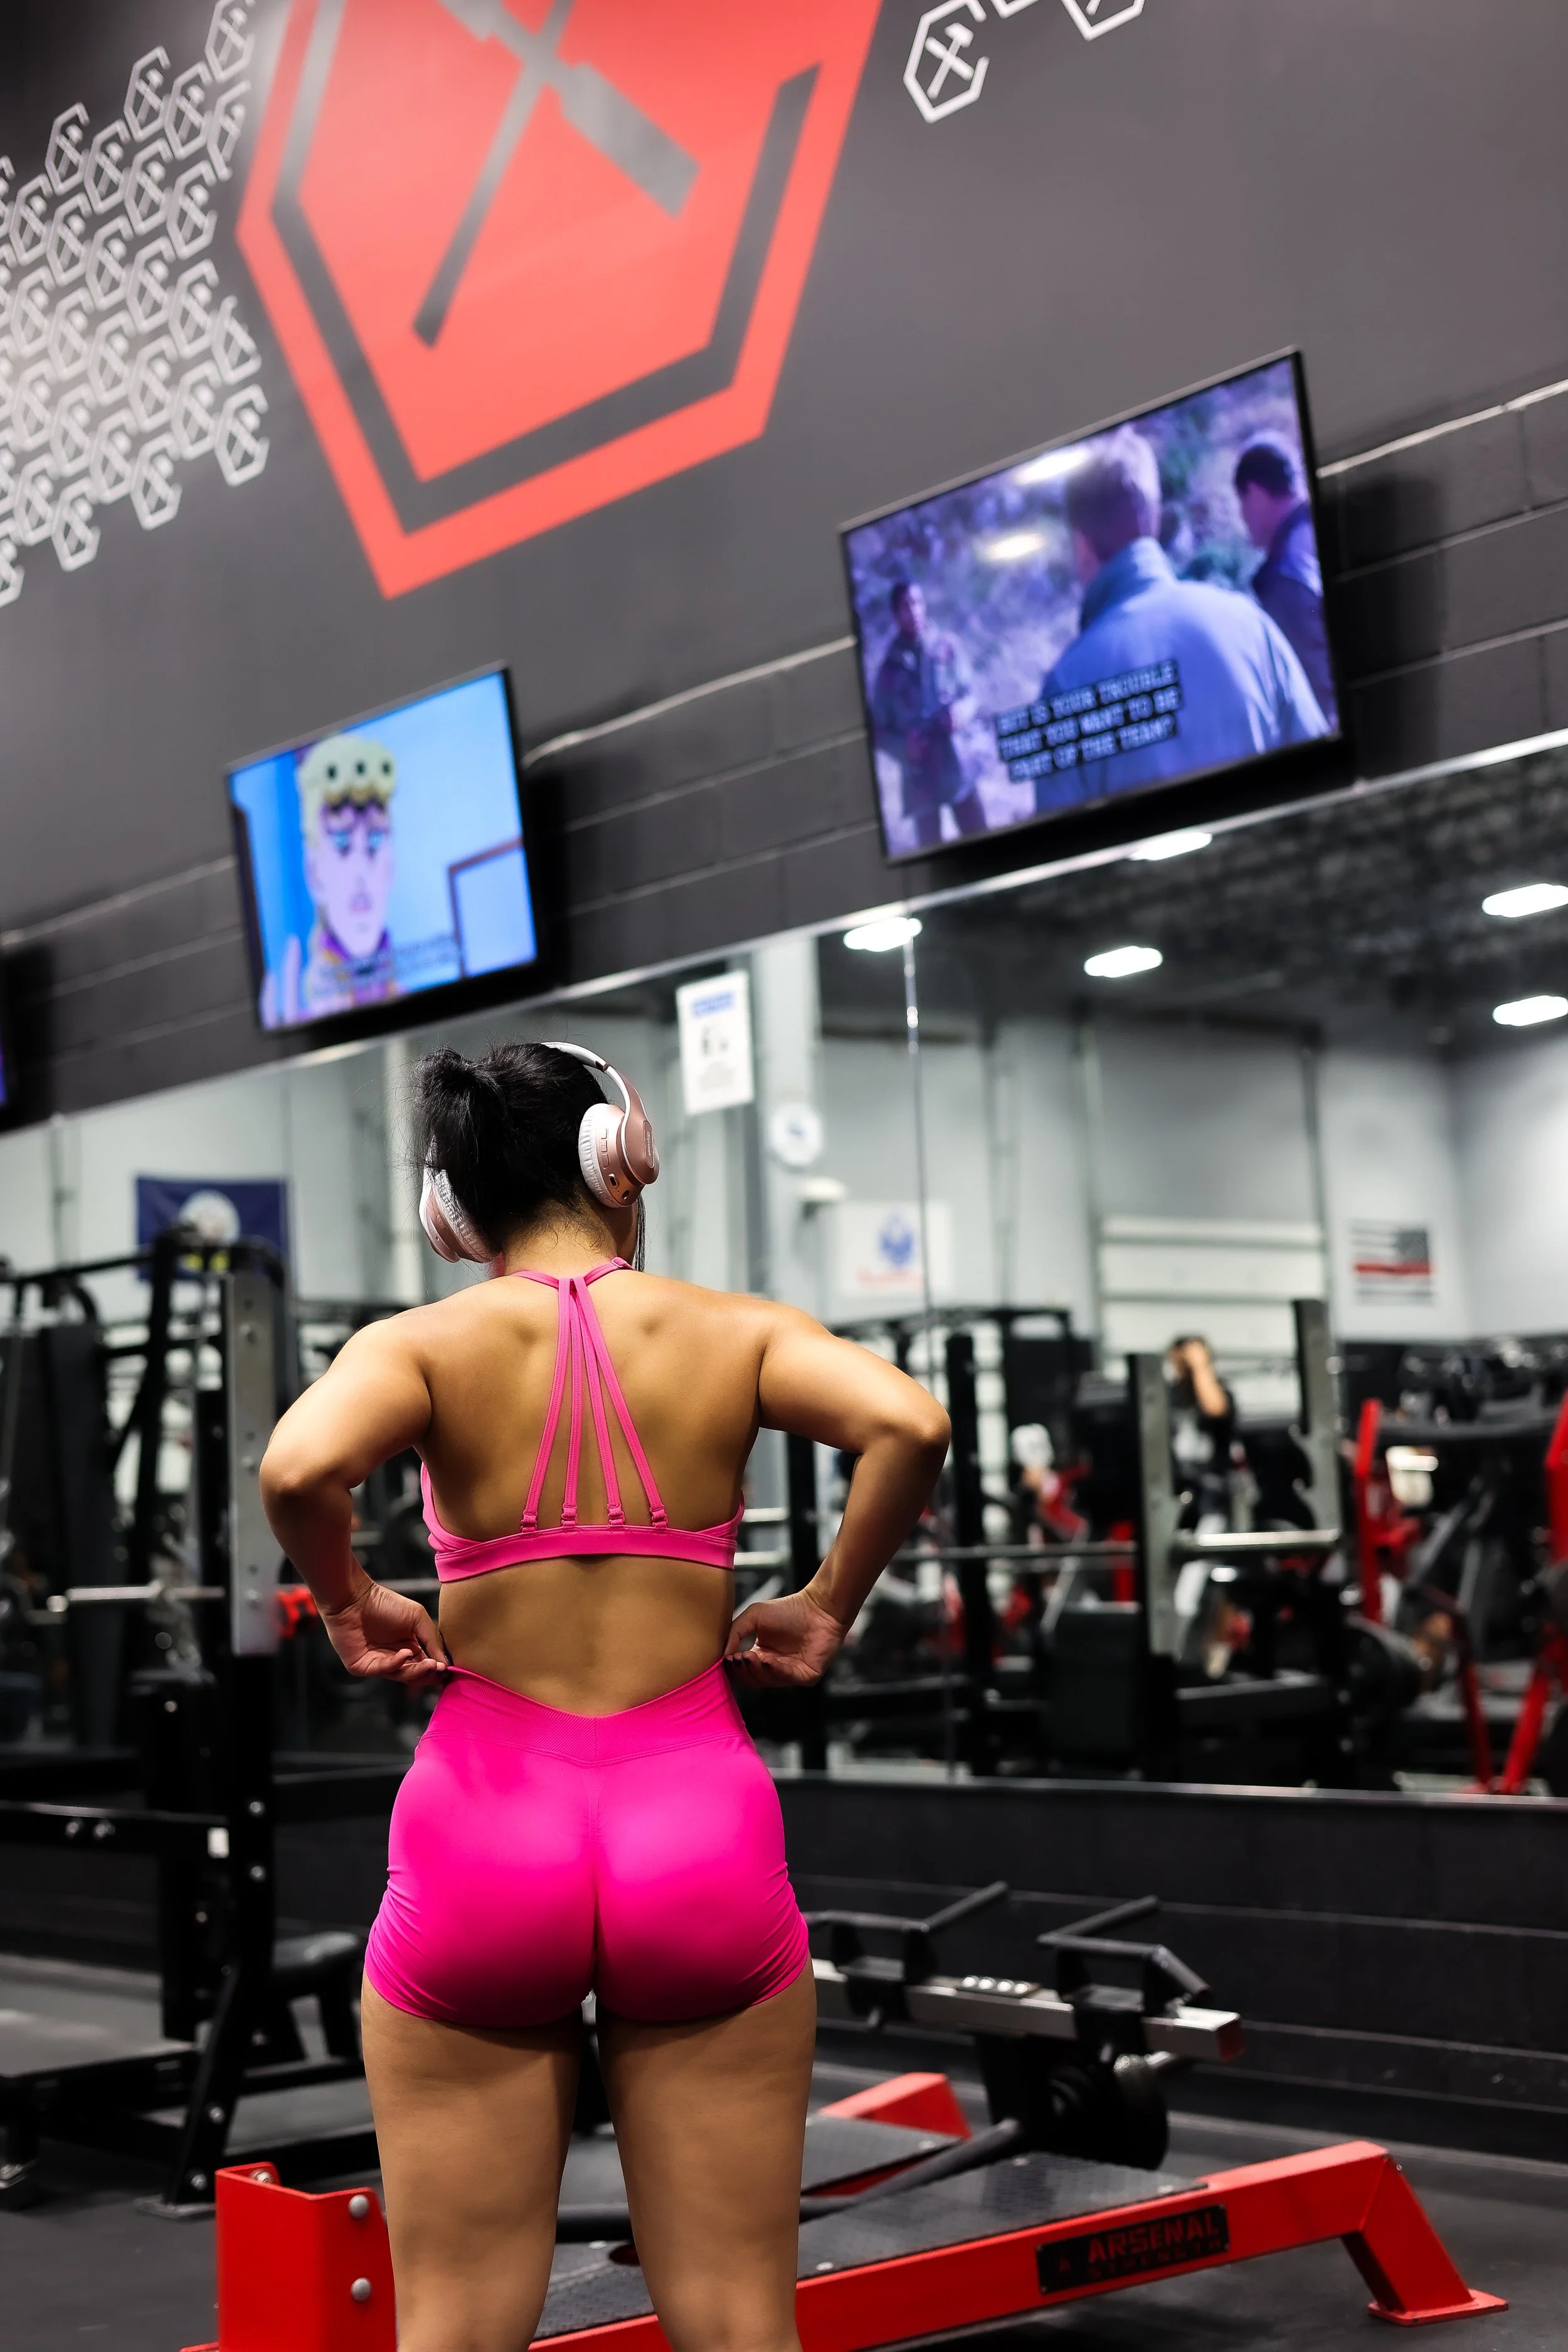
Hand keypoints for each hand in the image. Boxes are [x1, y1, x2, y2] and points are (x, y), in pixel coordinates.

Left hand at [321, 1570, 448, 1684]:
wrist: (354, 1598)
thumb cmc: (385, 1603)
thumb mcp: (417, 1617)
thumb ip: (432, 1639)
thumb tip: (445, 1664)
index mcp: (408, 1646)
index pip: (425, 1663)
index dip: (437, 1667)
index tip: (448, 1669)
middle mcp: (394, 1657)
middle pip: (415, 1673)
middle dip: (428, 1673)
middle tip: (440, 1670)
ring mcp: (378, 1663)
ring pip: (401, 1675)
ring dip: (417, 1671)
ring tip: (429, 1664)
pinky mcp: (363, 1667)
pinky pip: (383, 1670)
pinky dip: (397, 1664)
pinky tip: (406, 1653)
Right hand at [725, 1585, 845, 1687]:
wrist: (819, 1607)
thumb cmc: (788, 1609)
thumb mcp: (753, 1616)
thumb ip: (735, 1632)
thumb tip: (722, 1656)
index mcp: (762, 1655)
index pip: (742, 1669)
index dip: (732, 1667)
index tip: (725, 1659)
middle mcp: (775, 1667)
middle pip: (752, 1678)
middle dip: (743, 1670)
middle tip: (737, 1658)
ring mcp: (791, 1673)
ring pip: (768, 1681)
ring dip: (757, 1670)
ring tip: (749, 1656)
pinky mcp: (807, 1676)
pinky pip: (788, 1678)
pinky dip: (776, 1671)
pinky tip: (768, 1660)